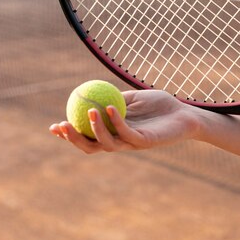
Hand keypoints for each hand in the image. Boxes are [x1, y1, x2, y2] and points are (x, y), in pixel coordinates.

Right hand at [49, 89, 201, 153]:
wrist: (186, 114)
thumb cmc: (160, 106)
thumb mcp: (133, 98)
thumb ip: (114, 97)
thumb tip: (89, 92)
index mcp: (114, 132)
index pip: (87, 137)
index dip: (69, 135)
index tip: (53, 126)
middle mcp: (120, 141)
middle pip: (91, 146)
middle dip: (74, 139)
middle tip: (61, 126)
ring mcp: (132, 143)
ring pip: (107, 143)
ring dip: (94, 130)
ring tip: (88, 112)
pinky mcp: (145, 142)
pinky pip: (127, 133)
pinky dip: (116, 121)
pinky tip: (110, 107)